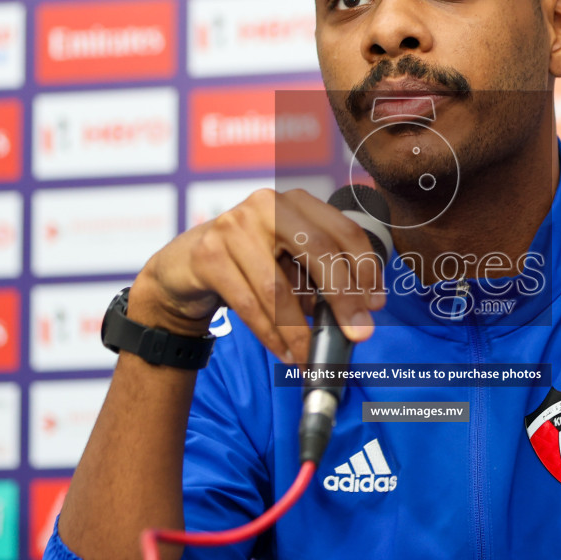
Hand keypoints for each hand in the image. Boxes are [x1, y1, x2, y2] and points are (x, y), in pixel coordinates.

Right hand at [129, 189, 385, 363]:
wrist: (184, 269)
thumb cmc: (248, 266)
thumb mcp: (290, 264)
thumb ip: (322, 279)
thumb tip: (359, 316)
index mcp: (297, 202)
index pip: (345, 231)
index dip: (367, 270)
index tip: (376, 305)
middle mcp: (268, 205)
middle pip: (319, 251)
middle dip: (343, 298)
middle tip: (358, 334)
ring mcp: (234, 226)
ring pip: (279, 288)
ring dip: (300, 331)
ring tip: (312, 357)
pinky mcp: (208, 254)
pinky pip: (248, 304)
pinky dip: (270, 335)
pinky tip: (284, 353)